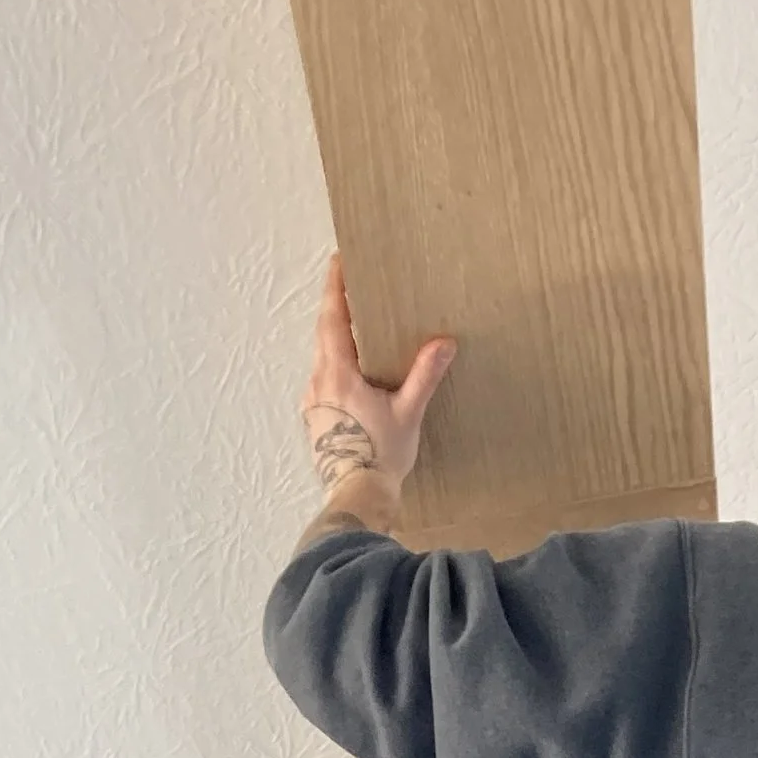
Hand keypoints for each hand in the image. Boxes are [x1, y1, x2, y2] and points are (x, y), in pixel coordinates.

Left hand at [300, 252, 455, 511]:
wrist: (356, 497)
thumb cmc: (380, 457)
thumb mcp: (407, 412)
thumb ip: (423, 375)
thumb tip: (443, 343)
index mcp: (337, 373)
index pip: (332, 318)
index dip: (335, 287)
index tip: (338, 261)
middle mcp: (318, 383)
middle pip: (324, 334)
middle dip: (336, 309)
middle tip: (349, 288)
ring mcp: (313, 403)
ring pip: (322, 359)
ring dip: (336, 341)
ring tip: (355, 329)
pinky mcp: (315, 421)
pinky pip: (324, 382)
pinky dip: (336, 368)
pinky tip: (353, 374)